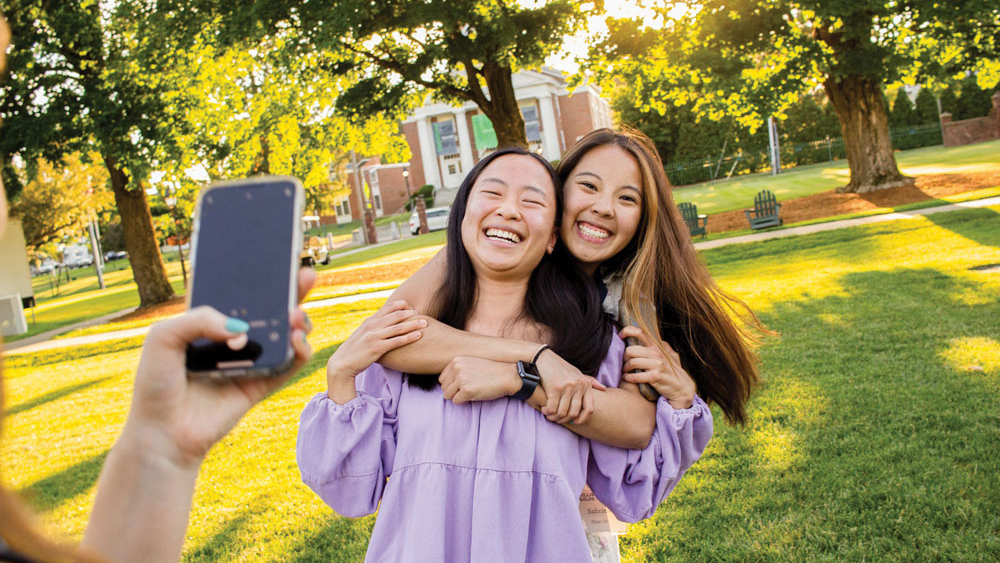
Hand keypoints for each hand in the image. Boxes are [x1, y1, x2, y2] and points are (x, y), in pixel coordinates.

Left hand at [122, 267, 316, 470]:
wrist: (164, 433)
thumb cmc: (157, 384)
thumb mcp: (164, 338)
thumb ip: (199, 319)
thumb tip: (241, 329)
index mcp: (208, 321)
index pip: (237, 291)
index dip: (256, 274)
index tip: (276, 257)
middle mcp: (233, 338)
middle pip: (268, 308)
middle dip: (290, 290)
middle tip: (305, 275)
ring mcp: (250, 360)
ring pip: (284, 333)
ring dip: (297, 320)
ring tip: (296, 316)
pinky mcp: (262, 383)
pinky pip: (289, 365)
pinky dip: (299, 351)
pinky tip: (297, 341)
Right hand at [326, 300, 425, 383]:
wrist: (342, 363)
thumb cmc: (355, 350)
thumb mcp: (363, 334)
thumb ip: (374, 328)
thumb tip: (385, 325)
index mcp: (370, 321)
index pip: (388, 308)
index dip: (402, 306)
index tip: (412, 307)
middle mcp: (372, 326)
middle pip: (396, 316)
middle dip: (411, 313)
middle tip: (423, 313)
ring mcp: (374, 336)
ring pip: (398, 327)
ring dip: (413, 324)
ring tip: (425, 323)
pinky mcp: (377, 348)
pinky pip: (396, 341)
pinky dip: (409, 337)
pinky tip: (419, 336)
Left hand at [439, 356, 518, 403]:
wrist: (507, 376)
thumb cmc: (490, 371)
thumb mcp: (471, 363)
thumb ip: (457, 369)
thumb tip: (444, 382)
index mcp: (456, 360)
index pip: (442, 378)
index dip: (452, 384)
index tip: (463, 384)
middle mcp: (457, 368)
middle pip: (444, 387)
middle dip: (454, 391)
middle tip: (468, 389)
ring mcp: (461, 379)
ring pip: (447, 395)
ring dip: (458, 397)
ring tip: (470, 392)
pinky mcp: (467, 390)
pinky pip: (456, 401)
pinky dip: (464, 401)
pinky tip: (474, 395)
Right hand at [535, 348, 606, 425]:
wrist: (544, 358)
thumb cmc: (561, 367)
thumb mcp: (578, 373)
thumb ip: (590, 381)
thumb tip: (604, 388)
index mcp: (586, 384)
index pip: (590, 409)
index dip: (583, 419)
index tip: (575, 422)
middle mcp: (579, 385)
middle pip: (574, 413)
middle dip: (564, 419)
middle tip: (557, 419)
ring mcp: (567, 386)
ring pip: (562, 412)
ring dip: (554, 417)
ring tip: (549, 415)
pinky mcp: (555, 388)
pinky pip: (552, 408)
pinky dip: (547, 412)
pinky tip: (544, 410)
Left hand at [620, 326, 695, 409]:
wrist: (682, 388)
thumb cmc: (673, 371)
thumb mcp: (670, 354)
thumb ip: (661, 345)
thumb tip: (652, 335)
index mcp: (657, 346)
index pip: (640, 332)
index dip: (627, 331)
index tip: (620, 336)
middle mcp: (656, 353)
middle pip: (630, 350)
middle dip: (624, 357)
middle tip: (625, 363)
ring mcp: (657, 364)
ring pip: (632, 362)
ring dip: (625, 369)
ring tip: (626, 372)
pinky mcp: (655, 376)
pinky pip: (636, 376)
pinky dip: (629, 378)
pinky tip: (628, 378)